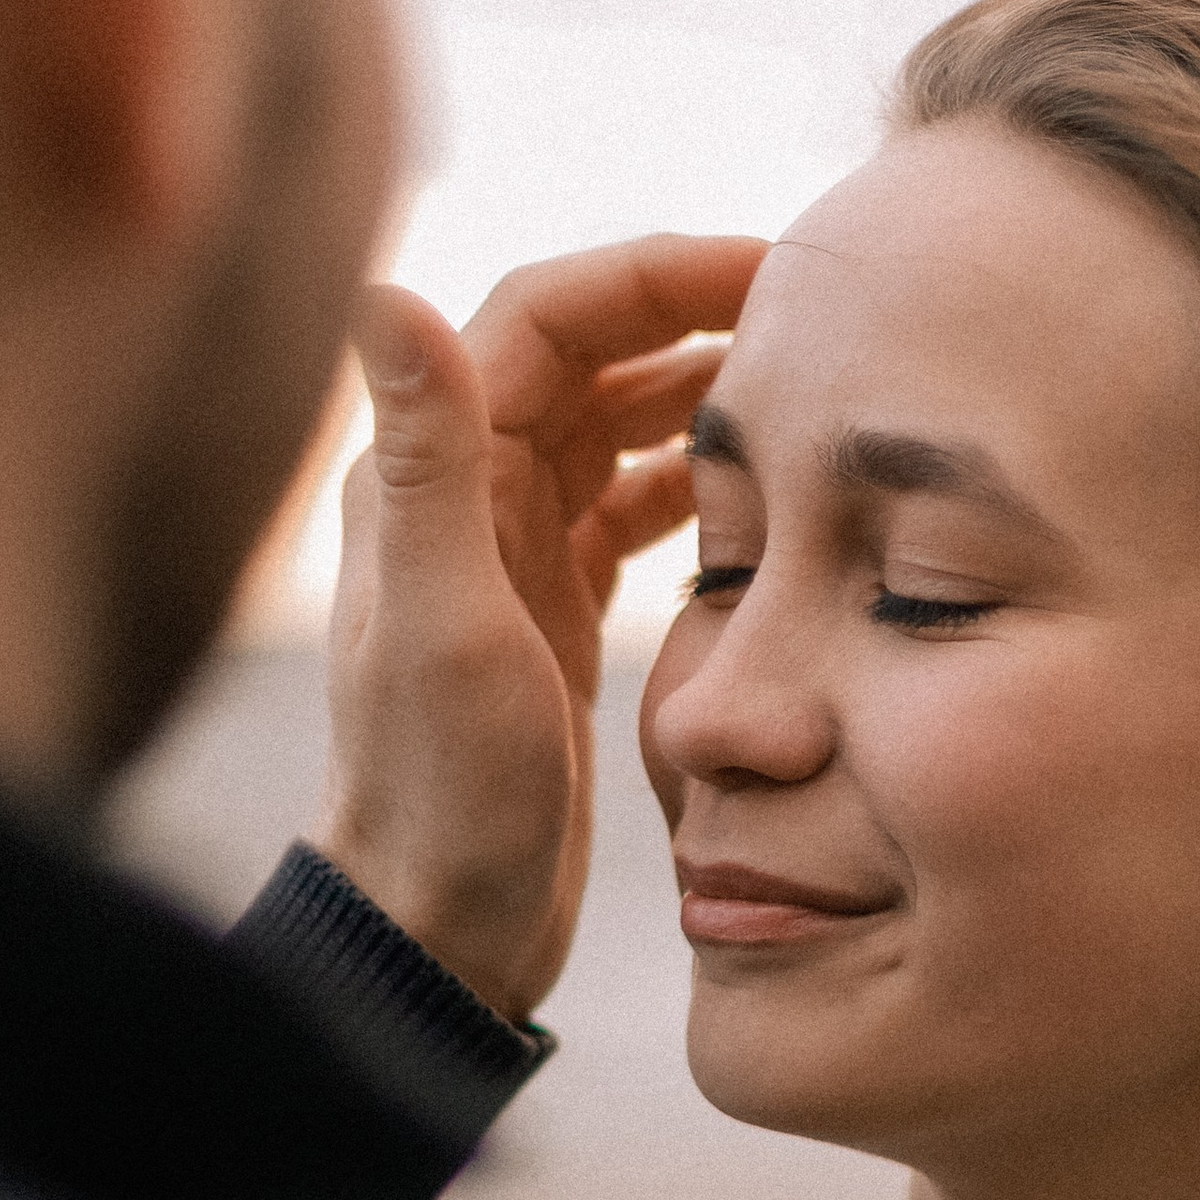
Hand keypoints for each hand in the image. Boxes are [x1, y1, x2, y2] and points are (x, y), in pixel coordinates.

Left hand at [318, 234, 764, 1021]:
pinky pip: (631, 502)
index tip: (773, 271)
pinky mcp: (552, 606)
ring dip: (702, 394)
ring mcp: (509, 548)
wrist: (440, 929)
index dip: (654, 272)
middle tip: (817, 318)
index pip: (546, 313)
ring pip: (616, 421)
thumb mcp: (446, 624)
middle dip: (694, 317)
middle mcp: (461, 491)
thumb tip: (381, 288)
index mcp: (430, 472)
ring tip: (808, 394)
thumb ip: (427, 459)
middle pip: (588, 351)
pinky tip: (768, 496)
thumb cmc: (441, 793)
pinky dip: (696, 481)